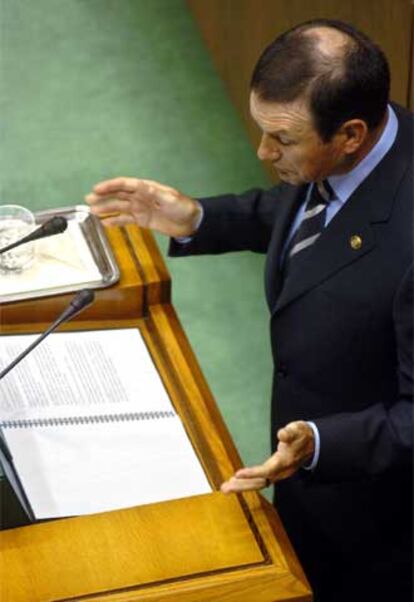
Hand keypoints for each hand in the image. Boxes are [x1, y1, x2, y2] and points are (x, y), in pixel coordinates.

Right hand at [85, 177, 201, 237]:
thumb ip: (155, 193)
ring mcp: (140, 208)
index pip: (125, 184)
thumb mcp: (171, 199)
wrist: (192, 222)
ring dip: (106, 209)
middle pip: (118, 195)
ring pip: (119, 208)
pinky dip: (115, 221)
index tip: (97, 189)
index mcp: (147, 188)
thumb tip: (140, 186)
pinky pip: (125, 219)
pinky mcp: (142, 220)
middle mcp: (141, 197)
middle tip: (88, 200)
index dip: (110, 185)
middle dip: (103, 197)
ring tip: (92, 212)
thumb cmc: (183, 207)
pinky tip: (105, 223)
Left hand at [220, 421, 314, 493]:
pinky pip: (259, 481)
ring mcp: (278, 474)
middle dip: (242, 486)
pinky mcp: (275, 473)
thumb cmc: (301, 435)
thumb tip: (281, 434)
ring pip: (258, 484)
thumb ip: (289, 432)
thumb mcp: (297, 430)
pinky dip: (247, 483)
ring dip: (242, 487)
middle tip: (224, 488)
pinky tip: (235, 483)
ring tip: (225, 488)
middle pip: (260, 482)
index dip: (252, 473)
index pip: (267, 470)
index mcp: (285, 461)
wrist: (311, 443)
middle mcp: (281, 471)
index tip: (237, 474)